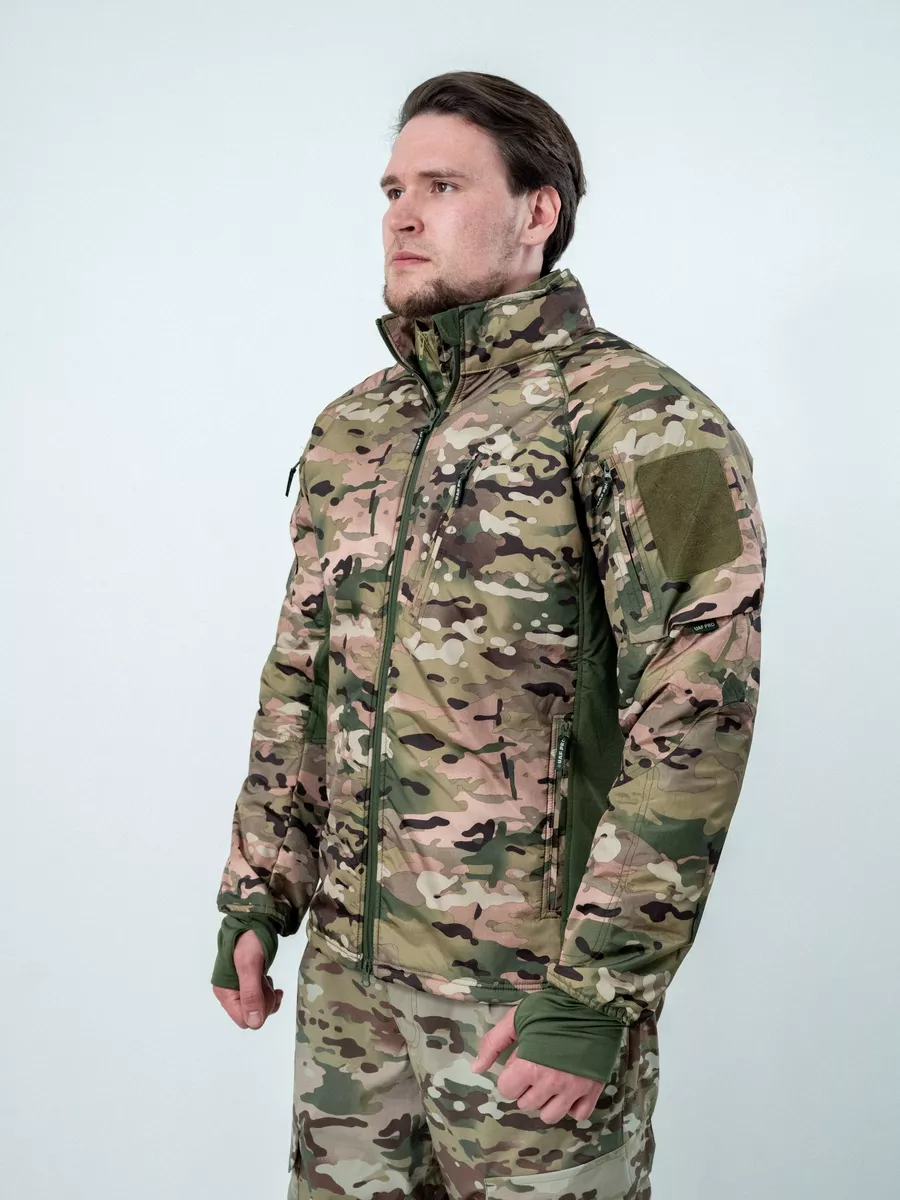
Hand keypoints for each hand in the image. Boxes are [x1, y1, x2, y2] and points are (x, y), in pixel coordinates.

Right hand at [211, 928, 282, 1029]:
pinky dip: (267, 991)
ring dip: (267, 995)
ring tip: (267, 977)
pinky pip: (259, 997)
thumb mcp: (250, 965)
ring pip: (257, 1007)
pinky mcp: (247, 981)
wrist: (253, 918)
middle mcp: (229, 993)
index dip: (259, 1011)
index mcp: (225, 992)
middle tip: (269, 982)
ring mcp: (239, 987)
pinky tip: (268, 979)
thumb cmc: (249, 940)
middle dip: (265, 1002)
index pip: (243, 1019)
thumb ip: (251, 994)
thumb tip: (254, 1023)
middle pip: (251, 1015)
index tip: (268, 992)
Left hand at [471, 1005, 604, 1123]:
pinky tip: (570, 1089)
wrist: (592, 1003)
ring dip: (546, 1102)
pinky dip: (572, 1106)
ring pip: (550, 1115)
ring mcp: (574, 1090)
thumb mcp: (516, 1018)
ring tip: (550, 1082)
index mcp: (530, 1065)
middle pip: (526, 1104)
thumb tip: (475, 1069)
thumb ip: (493, 1043)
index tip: (518, 1063)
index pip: (507, 1090)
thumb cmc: (550, 1008)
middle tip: (535, 1068)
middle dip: (526, 1088)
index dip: (510, 1076)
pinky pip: (578, 1115)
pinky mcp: (593, 1091)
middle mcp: (551, 1083)